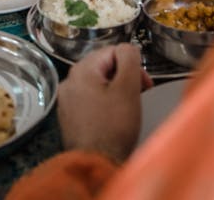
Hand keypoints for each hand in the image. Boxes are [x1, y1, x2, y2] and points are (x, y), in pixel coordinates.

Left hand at [57, 44, 152, 163]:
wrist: (95, 164)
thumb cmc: (114, 125)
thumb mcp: (127, 88)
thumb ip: (129, 59)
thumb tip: (128, 48)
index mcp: (81, 69)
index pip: (113, 51)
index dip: (133, 65)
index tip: (146, 85)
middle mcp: (69, 80)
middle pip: (104, 66)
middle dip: (124, 77)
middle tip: (139, 96)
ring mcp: (67, 99)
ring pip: (98, 84)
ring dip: (115, 91)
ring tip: (127, 109)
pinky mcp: (69, 116)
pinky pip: (90, 100)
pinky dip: (104, 104)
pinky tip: (113, 119)